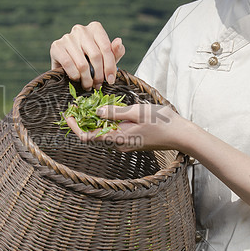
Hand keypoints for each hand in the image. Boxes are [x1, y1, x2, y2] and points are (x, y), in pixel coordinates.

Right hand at [49, 21, 125, 89]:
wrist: (65, 63)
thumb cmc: (89, 59)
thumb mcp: (105, 57)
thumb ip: (115, 52)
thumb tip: (119, 41)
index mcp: (95, 28)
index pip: (106, 48)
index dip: (110, 67)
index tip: (111, 80)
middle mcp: (81, 30)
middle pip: (96, 56)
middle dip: (98, 75)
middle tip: (98, 85)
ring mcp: (67, 37)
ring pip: (82, 64)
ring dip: (87, 79)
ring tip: (88, 85)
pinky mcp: (56, 46)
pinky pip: (69, 64)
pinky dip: (75, 75)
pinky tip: (76, 78)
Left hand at [64, 102, 194, 152]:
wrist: (181, 135)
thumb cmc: (161, 122)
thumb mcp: (136, 112)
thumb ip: (115, 113)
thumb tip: (96, 112)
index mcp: (118, 138)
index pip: (88, 137)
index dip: (75, 127)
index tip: (68, 115)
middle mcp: (119, 144)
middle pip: (94, 135)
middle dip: (84, 121)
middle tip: (78, 105)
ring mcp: (126, 144)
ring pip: (104, 133)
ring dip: (96, 121)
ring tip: (92, 105)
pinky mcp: (132, 141)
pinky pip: (114, 132)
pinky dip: (108, 122)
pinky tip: (109, 111)